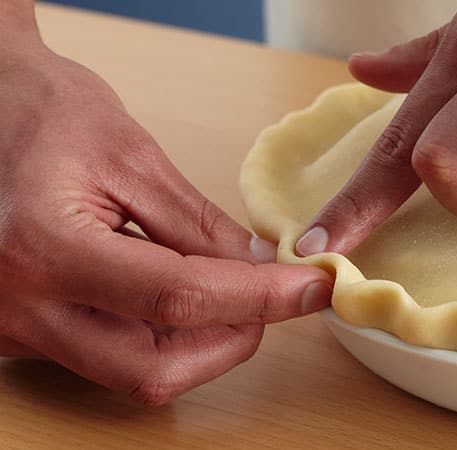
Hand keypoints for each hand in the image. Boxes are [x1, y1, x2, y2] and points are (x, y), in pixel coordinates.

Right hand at [0, 29, 331, 403]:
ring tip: (228, 285)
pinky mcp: (19, 332)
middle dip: (229, 339)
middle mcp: (18, 305)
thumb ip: (198, 225)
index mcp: (44, 247)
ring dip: (199, 341)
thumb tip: (260, 268)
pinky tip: (178, 290)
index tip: (311, 290)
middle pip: (153, 368)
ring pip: (132, 373)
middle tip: (272, 297)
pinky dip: (158, 334)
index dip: (259, 299)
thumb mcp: (131, 157)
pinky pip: (106, 355)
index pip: (179, 298)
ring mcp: (12, 327)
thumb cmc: (42, 112)